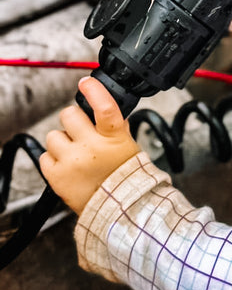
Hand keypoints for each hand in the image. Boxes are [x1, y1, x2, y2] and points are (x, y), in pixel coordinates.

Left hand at [39, 77, 141, 214]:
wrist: (117, 207)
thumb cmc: (123, 176)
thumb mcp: (127, 145)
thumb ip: (114, 125)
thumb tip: (102, 106)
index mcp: (113, 138)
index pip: (104, 107)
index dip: (94, 91)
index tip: (86, 82)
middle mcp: (91, 148)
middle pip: (69, 115)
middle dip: (73, 121)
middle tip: (81, 132)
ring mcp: (71, 162)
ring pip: (54, 135)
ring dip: (62, 141)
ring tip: (74, 153)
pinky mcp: (56, 176)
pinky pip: (45, 156)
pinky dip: (54, 159)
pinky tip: (67, 165)